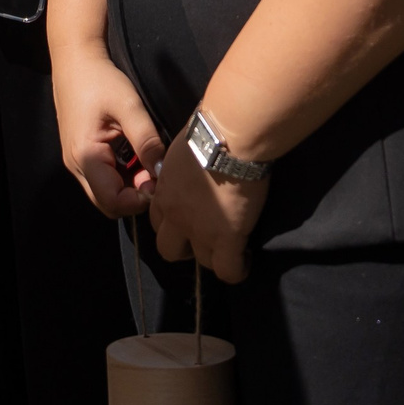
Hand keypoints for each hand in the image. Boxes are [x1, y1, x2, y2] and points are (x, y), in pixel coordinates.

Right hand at [51, 47, 164, 216]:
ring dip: (129, 186)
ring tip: (146, 161)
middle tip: (153, 171)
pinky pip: (102, 178)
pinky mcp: (80, 154)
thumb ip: (147, 141)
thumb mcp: (129, 107)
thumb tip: (164, 172)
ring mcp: (75, 161)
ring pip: (105, 192)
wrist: (74, 60)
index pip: (113, 201)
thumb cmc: (100, 80)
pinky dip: (121, 176)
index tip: (158, 179)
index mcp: (85, 156)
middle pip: (108, 203)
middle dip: (134, 196)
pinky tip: (134, 156)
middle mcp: (75, 165)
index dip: (139, 199)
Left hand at [147, 143, 268, 282]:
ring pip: (202, 262)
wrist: (228, 138)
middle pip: (169, 250)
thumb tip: (190, 171)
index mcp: (163, 193)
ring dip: (215, 255)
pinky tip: (245, 258)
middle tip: (206, 236)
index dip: (172, 223)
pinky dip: (237, 270)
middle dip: (186, 247)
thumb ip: (179, 171)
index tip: (190, 218)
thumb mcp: (179, 153)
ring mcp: (201, 231)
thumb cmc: (206, 133)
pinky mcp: (228, 238)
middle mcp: (176, 217)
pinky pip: (229, 271)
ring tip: (231, 244)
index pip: (157, 222)